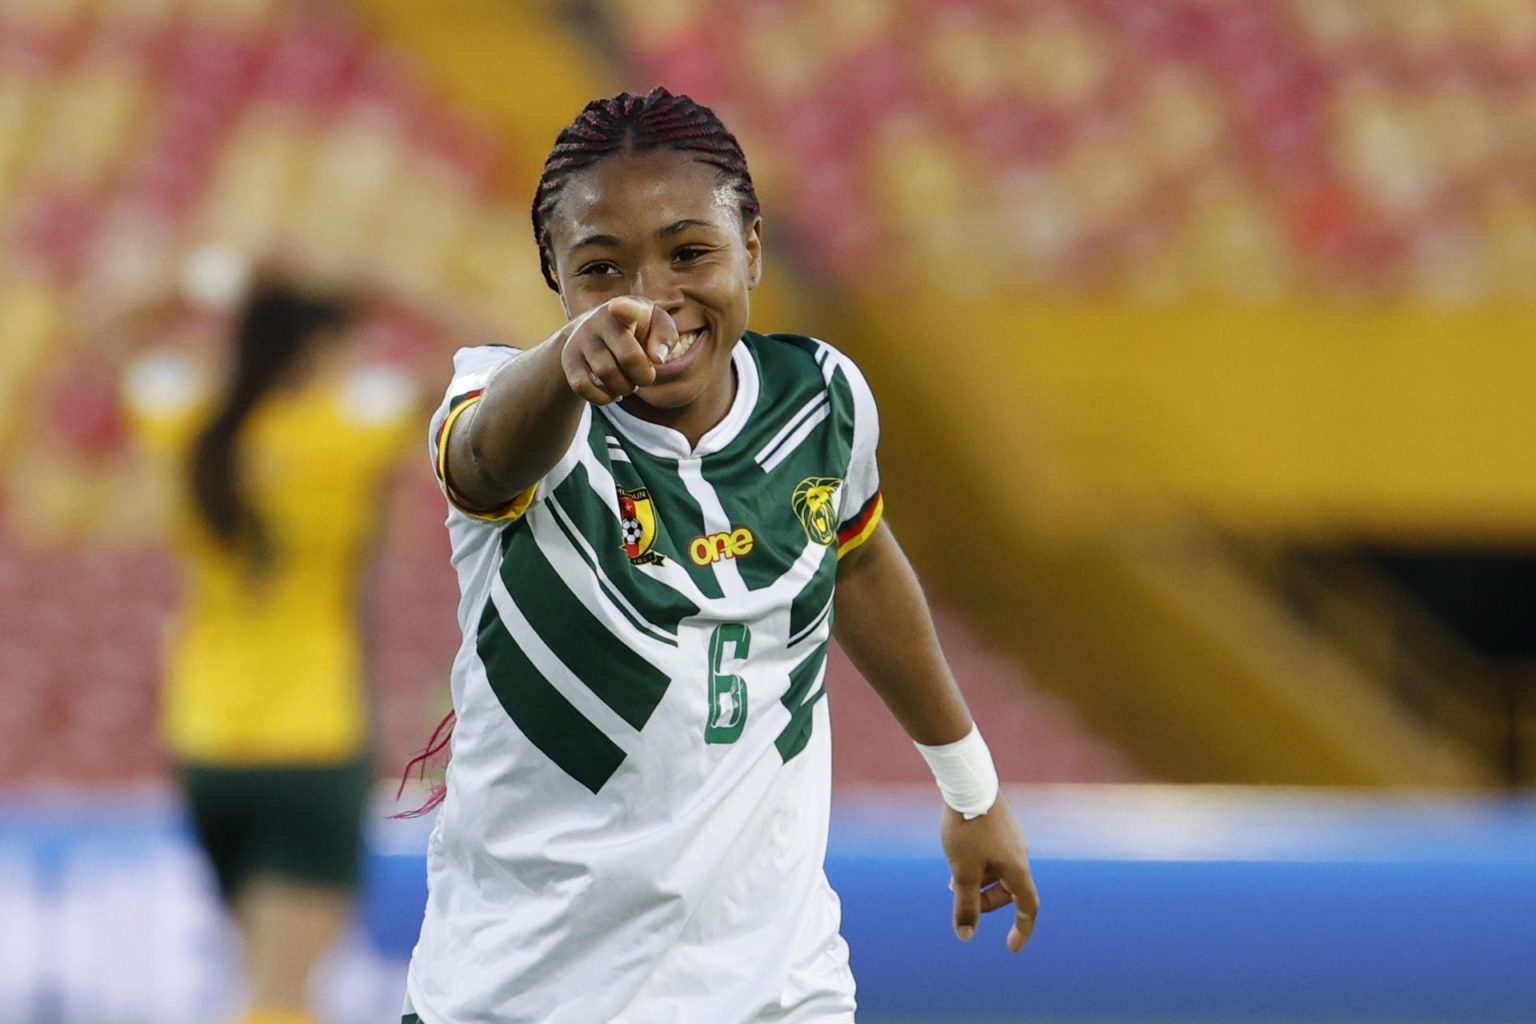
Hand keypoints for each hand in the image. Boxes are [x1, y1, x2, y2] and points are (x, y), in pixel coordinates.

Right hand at [560, 296, 678, 404]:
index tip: (616, 307)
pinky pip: (583, 387)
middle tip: (646, 377)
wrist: (594, 331)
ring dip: (625, 387)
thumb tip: (657, 359)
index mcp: (627, 308)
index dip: (623, 308)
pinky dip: (603, 398)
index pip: (625, 307)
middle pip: (628, 356)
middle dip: (644, 376)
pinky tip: (613, 393)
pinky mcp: (569, 360)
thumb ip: (665, 337)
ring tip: (629, 383)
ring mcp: (581, 339)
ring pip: (606, 374)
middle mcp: (599, 320)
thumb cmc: (636, 329)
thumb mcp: (656, 326)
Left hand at [942, 795, 1039, 951]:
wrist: (968, 782)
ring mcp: (1013, 837)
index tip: (1011, 947)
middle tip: (956, 894)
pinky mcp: (1002, 824)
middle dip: (985, 900)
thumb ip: (965, 905)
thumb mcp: (962, 872)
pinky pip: (995, 854)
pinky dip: (979, 863)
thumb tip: (966, 936)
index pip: (1028, 908)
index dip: (1022, 930)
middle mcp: (1021, 853)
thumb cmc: (967, 829)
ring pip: (999, 871)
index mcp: (1018, 869)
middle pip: (1009, 890)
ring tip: (952, 875)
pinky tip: (958, 853)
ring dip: (979, 880)